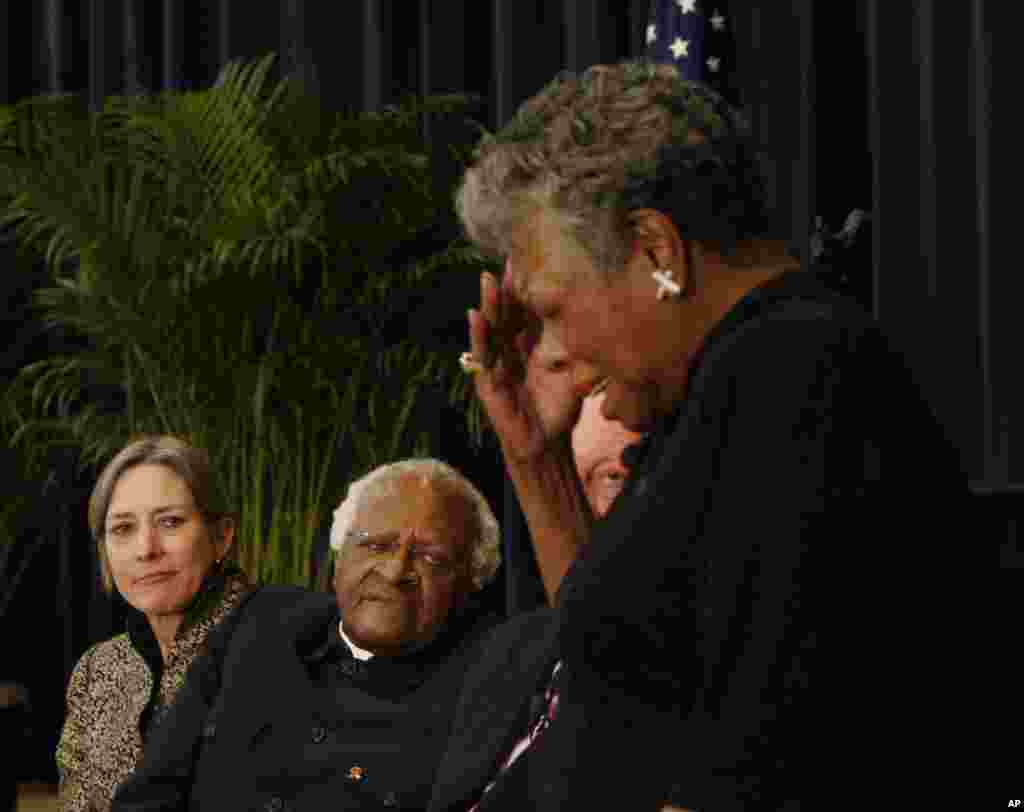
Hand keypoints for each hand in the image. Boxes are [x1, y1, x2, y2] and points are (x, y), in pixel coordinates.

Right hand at [468, 270, 578, 462]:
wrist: (547, 443)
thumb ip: (572, 344)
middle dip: (505, 289)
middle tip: (508, 261)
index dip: (525, 288)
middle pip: (505, 314)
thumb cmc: (558, 407)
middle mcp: (508, 350)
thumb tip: (592, 314)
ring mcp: (495, 365)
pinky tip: (476, 316)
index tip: (529, 261)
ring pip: (490, 330)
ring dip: (488, 305)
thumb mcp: (571, 369)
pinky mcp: (487, 383)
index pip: (524, 311)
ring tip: (488, 280)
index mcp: (527, 345)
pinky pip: (481, 357)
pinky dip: (478, 336)